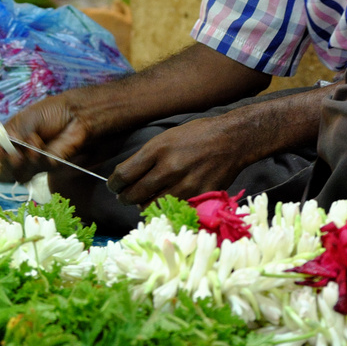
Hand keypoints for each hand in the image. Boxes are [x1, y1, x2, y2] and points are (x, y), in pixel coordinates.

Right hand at [0, 92, 92, 182]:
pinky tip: (39, 144)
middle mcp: (19, 154)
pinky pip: (36, 169)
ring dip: (19, 161)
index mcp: (9, 140)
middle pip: (1, 172)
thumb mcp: (25, 120)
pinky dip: (35, 157)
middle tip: (9, 152)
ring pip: (17, 175)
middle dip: (3, 163)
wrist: (77, 114)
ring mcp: (34, 163)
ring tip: (30, 142)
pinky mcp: (49, 167)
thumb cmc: (52, 112)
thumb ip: (7, 135)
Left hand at [107, 115, 245, 205]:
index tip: (114, 186)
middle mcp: (169, 168)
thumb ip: (146, 157)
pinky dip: (165, 208)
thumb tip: (127, 177)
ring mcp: (185, 185)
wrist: (233, 140)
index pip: (123, 175)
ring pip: (150, 206)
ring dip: (143, 205)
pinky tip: (165, 201)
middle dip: (125, 197)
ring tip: (145, 199)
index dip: (114, 184)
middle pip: (133, 195)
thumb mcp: (167, 137)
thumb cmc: (198, 135)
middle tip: (125, 196)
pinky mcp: (198, 197)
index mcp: (158, 149)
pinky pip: (172, 210)